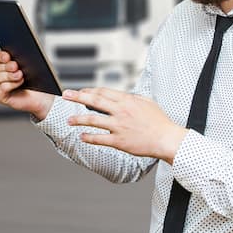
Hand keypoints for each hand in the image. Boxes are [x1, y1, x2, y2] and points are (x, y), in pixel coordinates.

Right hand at [0, 50, 54, 119]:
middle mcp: (0, 74)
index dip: (0, 56)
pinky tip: (20, 82)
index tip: (7, 56)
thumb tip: (21, 55)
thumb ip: (25, 59)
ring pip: (0, 77)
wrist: (42, 97)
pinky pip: (2, 88)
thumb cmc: (37, 81)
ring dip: (11, 75)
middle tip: (16, 66)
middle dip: (8, 65)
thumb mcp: (33, 66)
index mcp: (5, 65)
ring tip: (21, 75)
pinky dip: (11, 84)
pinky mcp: (0, 96)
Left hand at [63, 87, 187, 163]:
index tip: (81, 92)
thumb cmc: (159, 121)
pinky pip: (100, 139)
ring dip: (78, 119)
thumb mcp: (146, 102)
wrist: (167, 139)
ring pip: (93, 120)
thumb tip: (121, 96)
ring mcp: (119, 126)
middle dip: (77, 97)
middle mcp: (121, 111)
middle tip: (65, 95)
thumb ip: (131, 98)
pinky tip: (82, 136)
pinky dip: (89, 137)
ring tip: (69, 120)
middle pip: (94, 101)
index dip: (89, 91)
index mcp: (127, 100)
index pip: (103, 92)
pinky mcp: (119, 141)